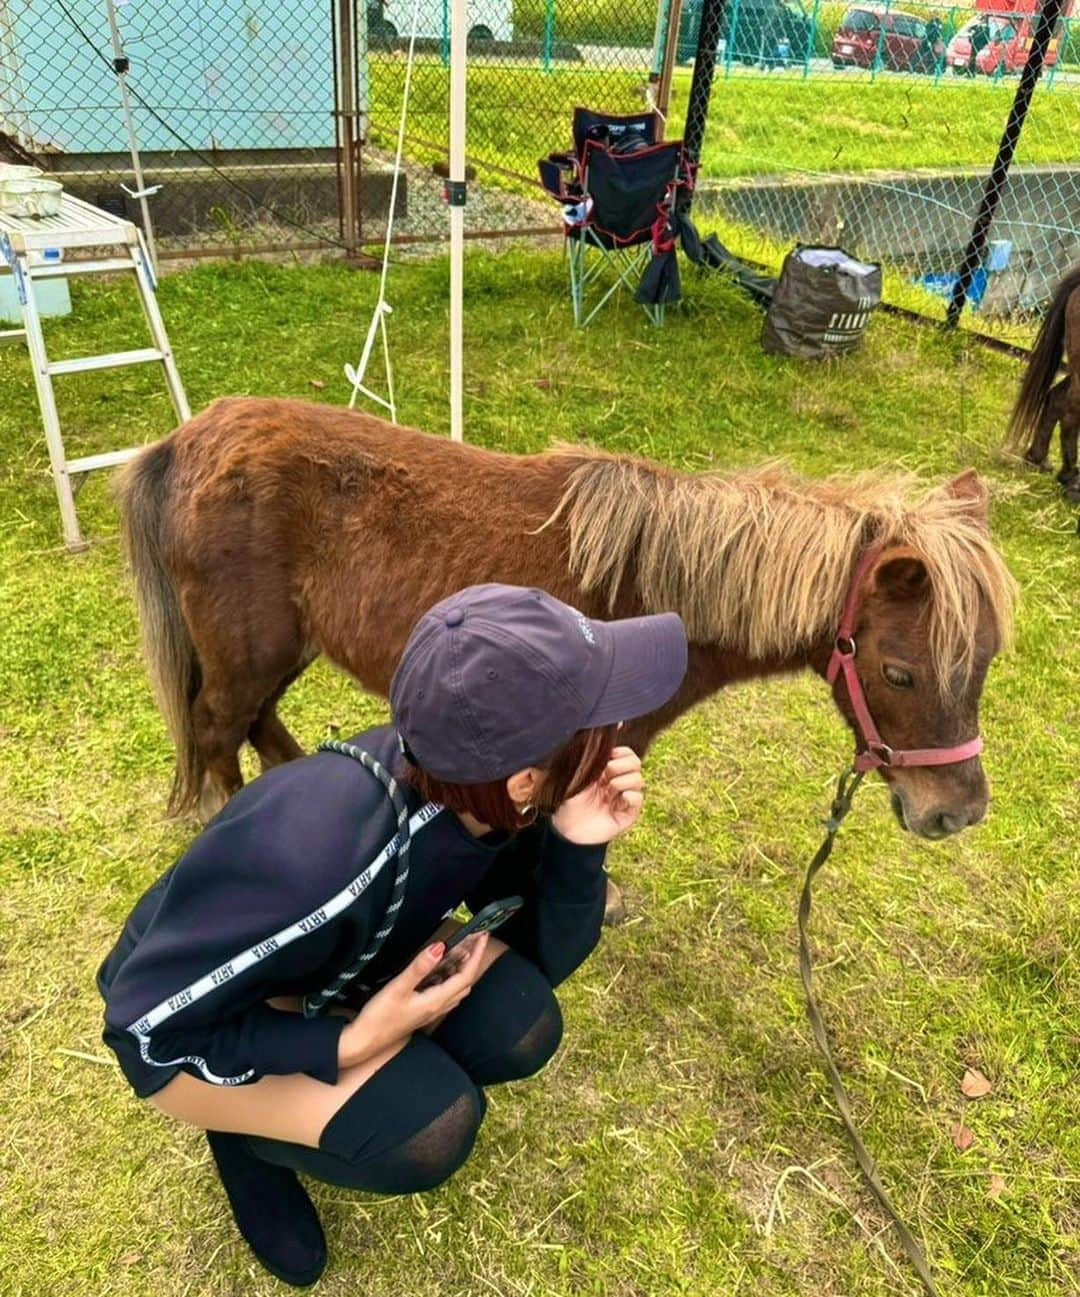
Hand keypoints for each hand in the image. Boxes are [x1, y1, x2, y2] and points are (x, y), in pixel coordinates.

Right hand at [339, 932, 489, 1067]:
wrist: (366, 1041)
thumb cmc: (380, 1017)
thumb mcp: (398, 988)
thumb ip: (419, 967)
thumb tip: (439, 947)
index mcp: (436, 1001)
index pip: (466, 976)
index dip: (476, 955)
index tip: (482, 937)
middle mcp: (438, 1007)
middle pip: (465, 982)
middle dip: (472, 959)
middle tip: (473, 940)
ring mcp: (431, 1011)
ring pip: (456, 989)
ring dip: (461, 969)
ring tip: (460, 950)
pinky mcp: (422, 1011)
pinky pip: (444, 993)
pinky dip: (448, 979)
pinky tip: (439, 971)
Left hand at [551, 746, 644, 845]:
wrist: (567, 828)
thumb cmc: (569, 799)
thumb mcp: (578, 772)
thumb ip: (591, 750)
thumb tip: (613, 725)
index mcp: (608, 770)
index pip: (627, 753)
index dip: (620, 752)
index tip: (607, 757)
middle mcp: (619, 782)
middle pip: (636, 763)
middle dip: (620, 766)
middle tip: (605, 775)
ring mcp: (625, 798)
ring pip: (639, 779)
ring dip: (621, 782)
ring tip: (607, 792)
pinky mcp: (629, 813)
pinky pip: (638, 798)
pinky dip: (628, 796)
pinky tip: (615, 802)